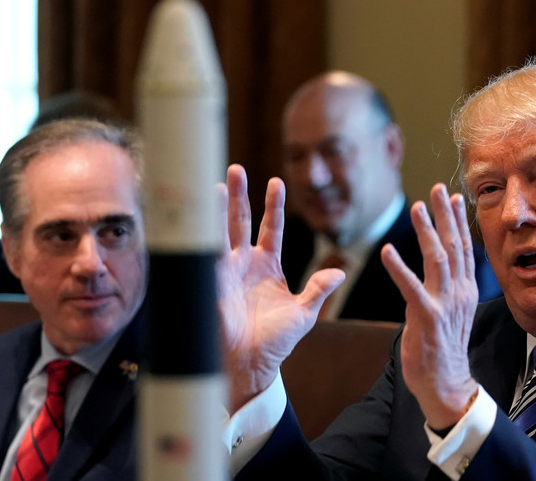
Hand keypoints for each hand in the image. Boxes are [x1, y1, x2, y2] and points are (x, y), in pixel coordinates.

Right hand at [216, 164, 344, 410]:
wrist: (251, 366)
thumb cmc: (277, 342)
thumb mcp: (304, 314)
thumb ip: (318, 290)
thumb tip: (339, 272)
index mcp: (267, 266)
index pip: (270, 227)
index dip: (272, 205)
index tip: (275, 182)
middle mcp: (243, 263)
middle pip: (239, 221)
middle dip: (237, 195)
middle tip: (234, 169)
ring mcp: (224, 272)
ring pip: (219, 233)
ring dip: (215, 209)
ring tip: (215, 184)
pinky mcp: (210, 285)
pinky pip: (204, 256)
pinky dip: (201, 237)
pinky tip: (197, 217)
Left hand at [381, 184, 479, 429]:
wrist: (446, 384)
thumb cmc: (444, 349)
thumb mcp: (454, 313)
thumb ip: (449, 288)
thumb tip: (443, 268)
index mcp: (465, 291)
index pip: (464, 248)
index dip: (459, 221)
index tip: (453, 196)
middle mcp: (459, 293)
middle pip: (454, 246)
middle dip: (445, 215)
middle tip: (437, 189)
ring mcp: (445, 304)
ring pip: (437, 260)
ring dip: (426, 231)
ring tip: (418, 207)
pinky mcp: (427, 318)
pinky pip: (411, 288)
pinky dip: (399, 268)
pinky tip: (387, 251)